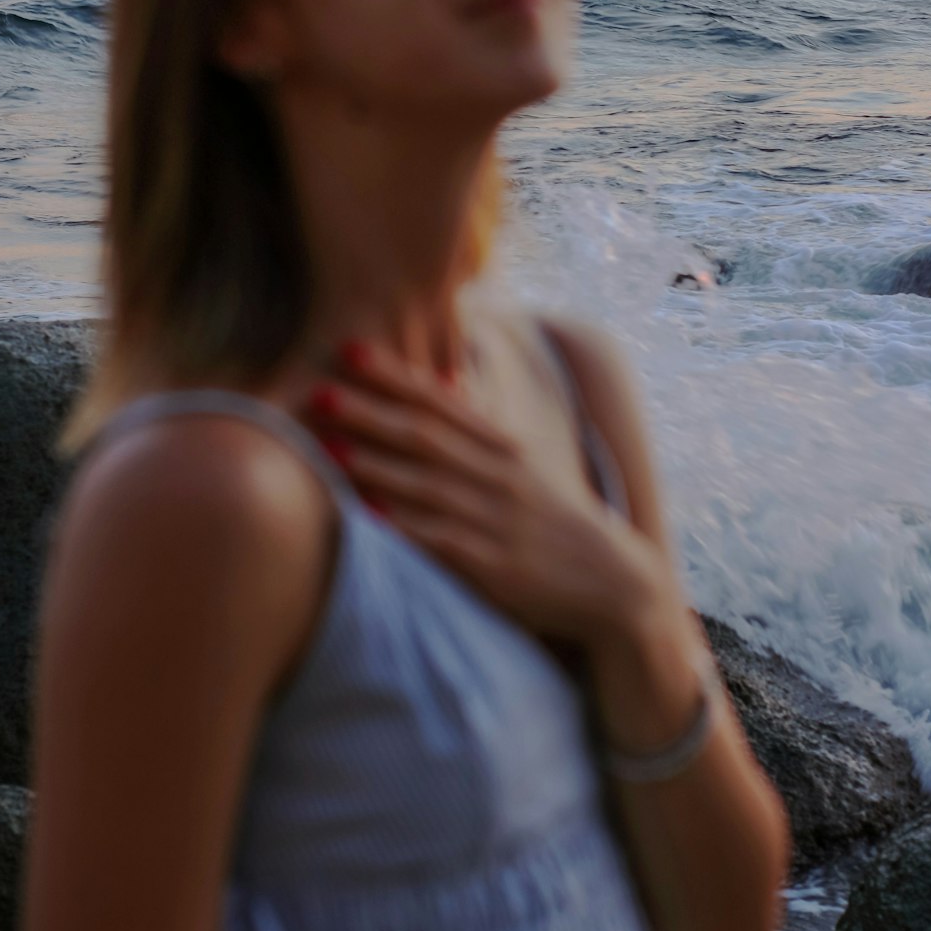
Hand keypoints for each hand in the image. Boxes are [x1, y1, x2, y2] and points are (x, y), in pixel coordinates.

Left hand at [302, 341, 666, 648]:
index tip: (350, 350)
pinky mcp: (494, 566)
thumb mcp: (521, 469)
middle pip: (425, 436)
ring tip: (329, 449)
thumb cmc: (552, 521)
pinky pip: (441, 541)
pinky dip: (404, 526)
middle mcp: (498, 475)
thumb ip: (474, 441)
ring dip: (376, 467)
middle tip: (319, 392)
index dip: (394, 375)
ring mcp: (495, 520)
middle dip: (370, 414)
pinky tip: (368, 517)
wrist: (611, 580)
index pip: (441, 401)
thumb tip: (428, 402)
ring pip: (427, 485)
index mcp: (502, 447)